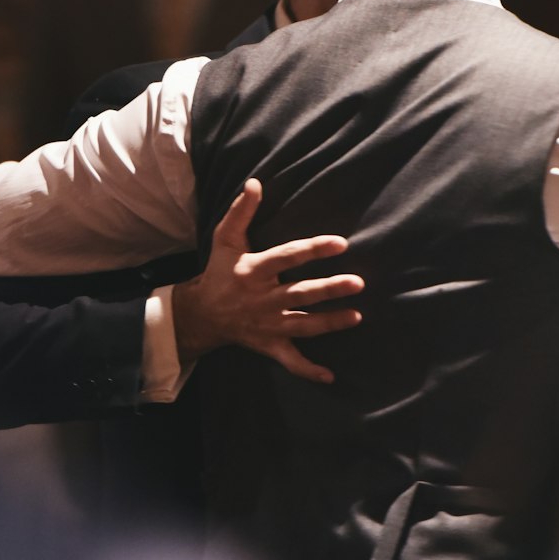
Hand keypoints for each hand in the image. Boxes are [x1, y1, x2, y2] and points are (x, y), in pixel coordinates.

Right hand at [172, 179, 362, 384]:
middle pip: (301, 293)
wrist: (201, 314)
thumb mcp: (225, 240)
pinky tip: (330, 376)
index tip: (340, 243)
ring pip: (303, 325)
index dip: (314, 250)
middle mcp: (263, 299)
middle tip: (358, 283)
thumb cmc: (220, 272)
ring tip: (356, 317)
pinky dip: (307, 370)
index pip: (288, 257)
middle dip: (330, 289)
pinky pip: (289, 360)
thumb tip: (255, 183)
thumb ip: (242, 212)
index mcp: (254, 270)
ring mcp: (267, 324)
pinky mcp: (268, 344)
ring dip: (329, 323)